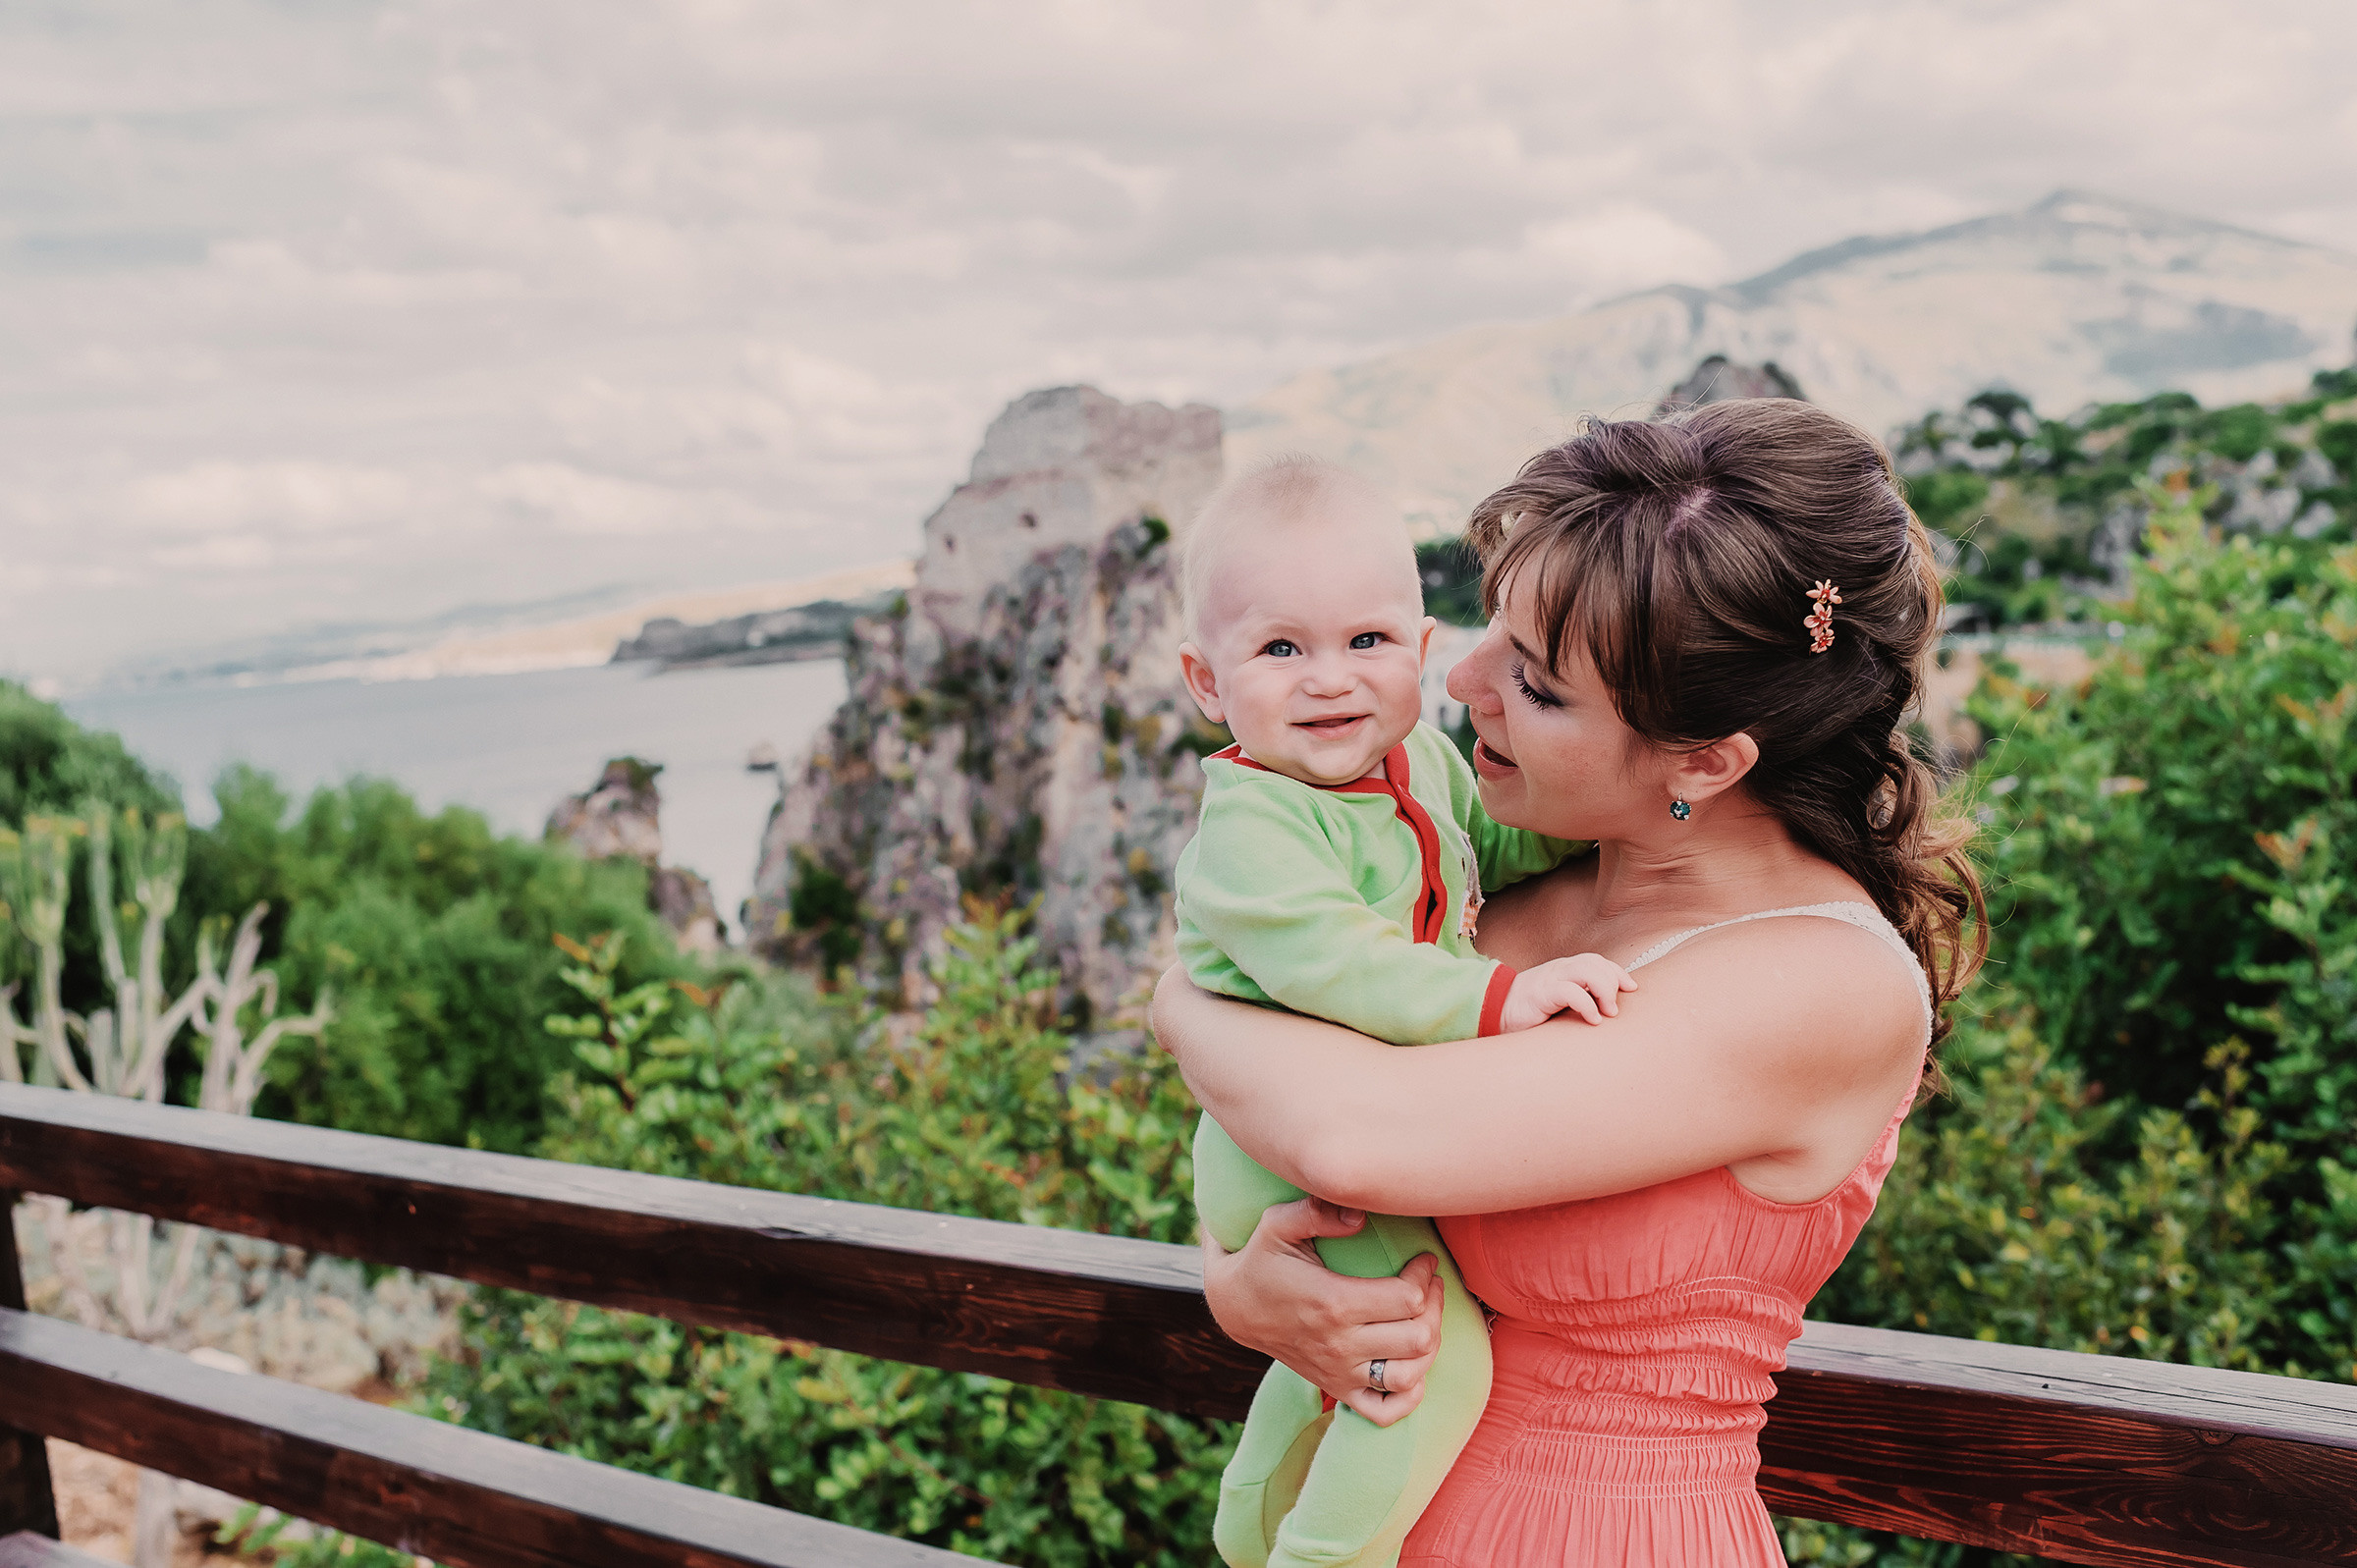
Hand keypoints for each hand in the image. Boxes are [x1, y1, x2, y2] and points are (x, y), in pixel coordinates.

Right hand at [1201, 1196, 1444, 1426]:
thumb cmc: (1261, 1260)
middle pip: (1418, 1338)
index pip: (1407, 1298)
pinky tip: (1410, 1363)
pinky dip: (1409, 1394)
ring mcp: (1339, 1373)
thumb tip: (1361, 1215)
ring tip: (1424, 1318)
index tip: (1423, 1258)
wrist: (1234, 1307)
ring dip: (1429, 1347)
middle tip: (1428, 1284)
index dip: (1424, 1275)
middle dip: (1434, 1306)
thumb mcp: (1277, 1225)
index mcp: (1333, 1303)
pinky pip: (1385, 1411)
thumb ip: (1316, 1211)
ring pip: (1411, 1375)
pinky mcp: (1336, 1389)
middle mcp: (1340, 1345)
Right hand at [1500, 952, 1637, 1030]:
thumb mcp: (1557, 1004)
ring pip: (1587, 970)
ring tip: (1608, 1013)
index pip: (1598, 961)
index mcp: (1564, 970)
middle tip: (1615, 1010)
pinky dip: (1587, 1004)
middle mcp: (1559, 970)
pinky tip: (1592, 1019)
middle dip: (1613, 983)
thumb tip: (1605, 1012)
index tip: (1632, 989)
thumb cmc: (1528, 1013)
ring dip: (1604, 990)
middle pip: (1596, 963)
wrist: (1493, 1012)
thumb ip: (1577, 1000)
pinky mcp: (1541, 993)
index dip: (1617, 973)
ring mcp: (1550, 979)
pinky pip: (1571, 991)